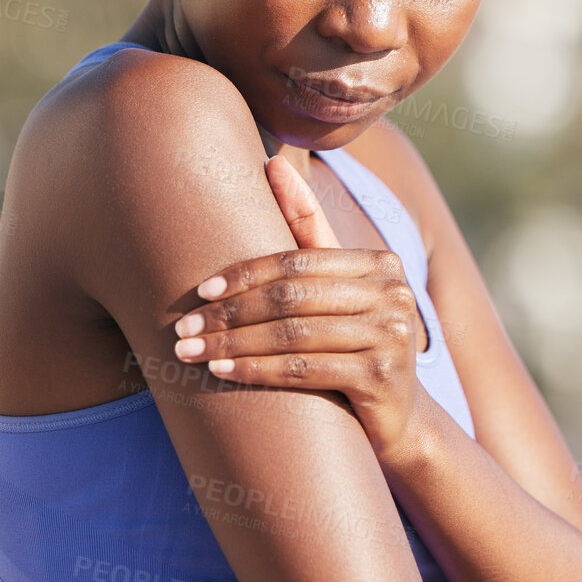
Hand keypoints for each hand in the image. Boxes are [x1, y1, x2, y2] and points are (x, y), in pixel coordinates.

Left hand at [172, 152, 422, 457]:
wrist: (399, 419)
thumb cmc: (353, 344)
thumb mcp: (336, 289)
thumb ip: (308, 228)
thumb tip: (272, 161)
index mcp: (380, 263)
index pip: (298, 260)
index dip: (245, 274)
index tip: (200, 290)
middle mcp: (393, 293)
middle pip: (292, 296)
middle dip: (230, 313)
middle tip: (183, 328)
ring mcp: (392, 336)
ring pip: (293, 334)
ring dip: (233, 344)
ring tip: (191, 353)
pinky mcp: (381, 378)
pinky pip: (304, 370)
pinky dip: (257, 371)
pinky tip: (222, 373)